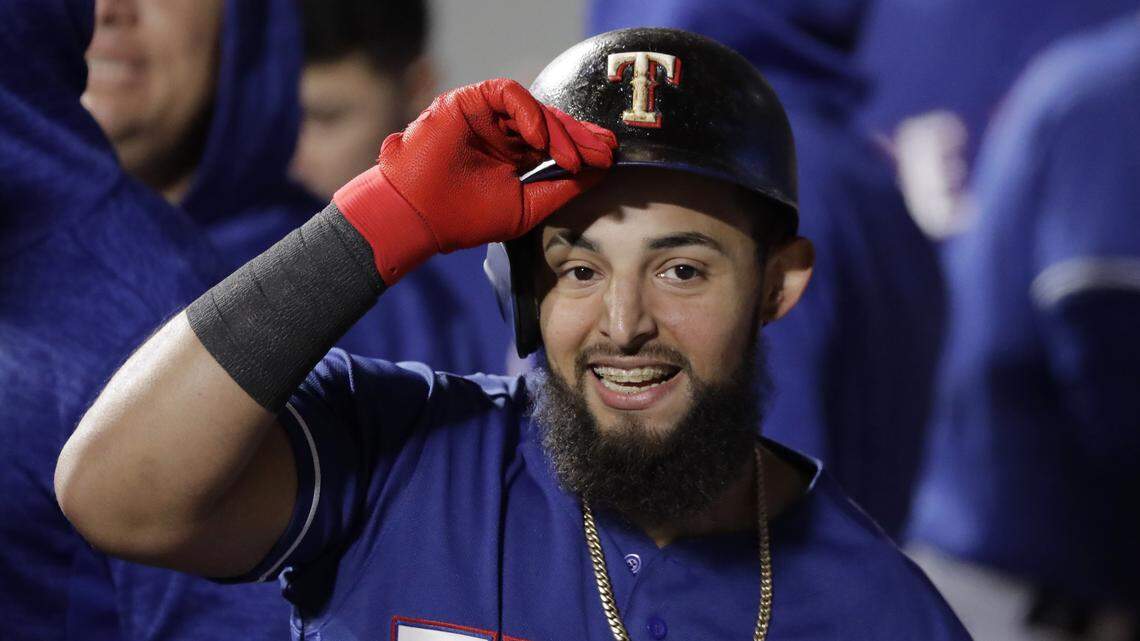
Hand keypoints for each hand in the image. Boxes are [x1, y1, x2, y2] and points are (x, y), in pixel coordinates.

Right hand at [334, 78, 617, 283]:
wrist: (420, 217)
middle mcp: (501, 132)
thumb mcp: (527, 206)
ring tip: (574, 157)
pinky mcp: (469, 101)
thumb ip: (563, 187)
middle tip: (605, 150)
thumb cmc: (465, 218)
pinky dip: (530, 112)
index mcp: (512, 155)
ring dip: (559, 131)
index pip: (555, 144)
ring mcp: (485, 116)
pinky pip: (508, 93)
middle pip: (551, 123)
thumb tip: (600, 171)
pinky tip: (541, 140)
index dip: (583, 148)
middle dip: (580, 136)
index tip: (608, 158)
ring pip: (534, 109)